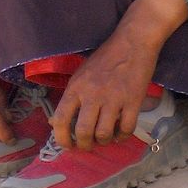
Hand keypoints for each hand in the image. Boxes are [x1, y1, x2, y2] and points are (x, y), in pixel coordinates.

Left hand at [50, 23, 159, 150]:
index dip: (61, 138)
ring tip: (105, 136)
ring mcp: (114, 98)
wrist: (133, 42)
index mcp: (76, 87)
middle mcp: (93, 94)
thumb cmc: (105, 57)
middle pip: (83, 132)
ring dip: (104, 141)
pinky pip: (126, 129)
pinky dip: (122, 136)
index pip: (60, 119)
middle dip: (85, 145)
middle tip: (89, 144)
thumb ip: (71, 97)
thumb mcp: (81, 73)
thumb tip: (55, 122)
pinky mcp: (133, 101)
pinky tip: (121, 132)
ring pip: (104, 134)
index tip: (67, 145)